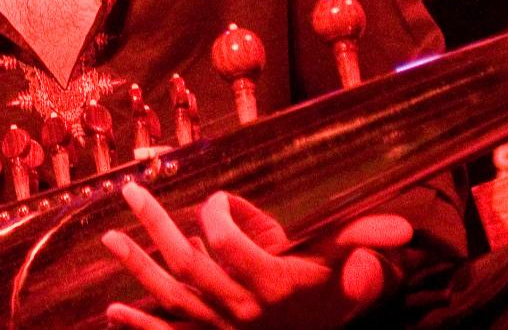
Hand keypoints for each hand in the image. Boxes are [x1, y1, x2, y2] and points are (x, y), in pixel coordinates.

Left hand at [100, 183, 410, 327]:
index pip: (231, 246)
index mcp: (271, 284)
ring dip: (136, 266)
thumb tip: (400, 232)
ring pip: (169, 296)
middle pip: (188, 264)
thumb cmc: (327, 309)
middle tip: (130, 191)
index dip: (219, 218)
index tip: (215, 198)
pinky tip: (112, 311)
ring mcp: (217, 328)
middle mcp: (238, 308)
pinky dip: (138, 326)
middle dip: (156, 225)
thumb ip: (365, 245)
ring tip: (107, 237)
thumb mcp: (350, 276)